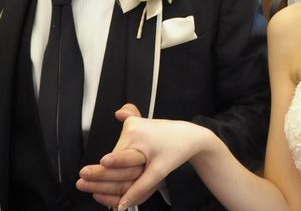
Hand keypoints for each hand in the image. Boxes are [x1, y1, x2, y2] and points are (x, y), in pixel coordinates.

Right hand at [80, 109, 213, 208]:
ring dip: (118, 167)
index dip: (101, 173)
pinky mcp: (136, 125)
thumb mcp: (159, 171)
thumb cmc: (178, 149)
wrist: (190, 135)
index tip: (84, 175)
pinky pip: (124, 144)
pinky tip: (111, 153)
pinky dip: (121, 155)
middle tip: (85, 184)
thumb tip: (121, 206)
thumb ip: (139, 188)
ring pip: (118, 153)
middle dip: (109, 174)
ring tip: (110, 177)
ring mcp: (133, 124)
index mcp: (135, 133)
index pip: (114, 160)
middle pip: (114, 158)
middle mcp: (132, 126)